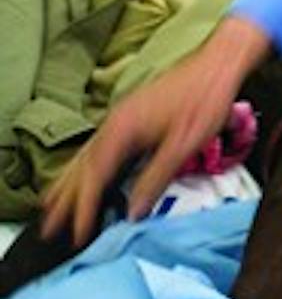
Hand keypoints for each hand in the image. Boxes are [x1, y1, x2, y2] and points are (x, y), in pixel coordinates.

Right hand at [41, 16, 270, 248]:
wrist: (216, 65)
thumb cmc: (204, 101)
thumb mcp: (183, 145)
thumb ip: (156, 178)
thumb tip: (134, 212)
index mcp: (123, 129)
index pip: (94, 176)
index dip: (84, 207)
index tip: (77, 234)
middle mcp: (115, 123)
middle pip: (82, 167)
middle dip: (65, 200)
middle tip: (49, 228)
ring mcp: (120, 118)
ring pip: (85, 155)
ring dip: (67, 183)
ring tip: (50, 206)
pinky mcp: (130, 116)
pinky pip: (97, 147)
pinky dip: (83, 166)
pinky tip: (82, 174)